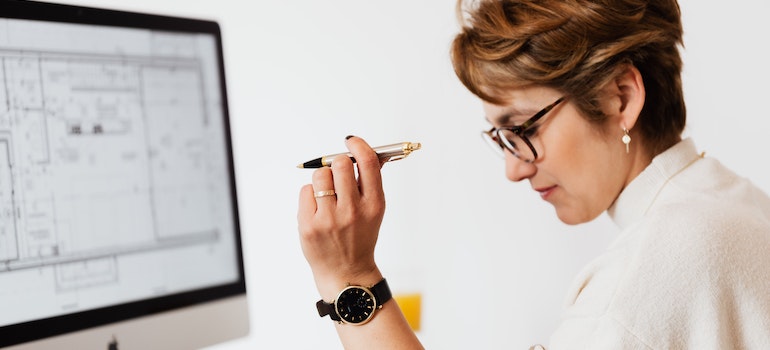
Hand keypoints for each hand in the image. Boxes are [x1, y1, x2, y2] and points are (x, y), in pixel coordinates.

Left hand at [297, 136, 385, 298]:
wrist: (346, 272)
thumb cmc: (360, 235)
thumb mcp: (374, 210)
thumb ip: (370, 181)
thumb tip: (366, 151)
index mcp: (374, 204)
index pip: (368, 162)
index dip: (358, 145)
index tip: (350, 141)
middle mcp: (353, 211)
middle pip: (340, 164)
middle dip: (337, 164)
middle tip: (337, 173)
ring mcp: (329, 219)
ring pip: (320, 176)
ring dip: (323, 180)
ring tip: (327, 196)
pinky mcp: (309, 225)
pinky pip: (305, 191)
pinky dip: (310, 196)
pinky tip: (318, 210)